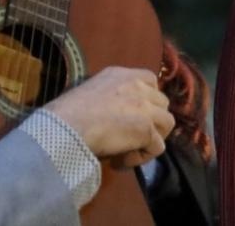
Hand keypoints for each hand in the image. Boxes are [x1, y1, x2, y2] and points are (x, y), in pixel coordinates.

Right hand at [44, 66, 172, 166]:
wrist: (67, 126)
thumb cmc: (68, 113)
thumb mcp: (90, 92)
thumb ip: (109, 97)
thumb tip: (112, 115)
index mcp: (120, 74)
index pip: (149, 80)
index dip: (147, 100)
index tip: (132, 115)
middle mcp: (137, 85)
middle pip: (161, 103)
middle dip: (151, 120)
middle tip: (131, 136)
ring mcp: (145, 106)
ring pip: (166, 123)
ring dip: (152, 138)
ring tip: (130, 149)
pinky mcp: (147, 129)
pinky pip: (157, 147)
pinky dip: (142, 157)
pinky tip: (122, 161)